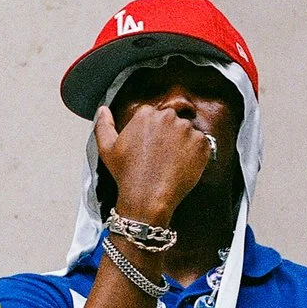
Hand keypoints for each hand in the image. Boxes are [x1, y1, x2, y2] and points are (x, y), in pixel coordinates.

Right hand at [94, 99, 213, 227]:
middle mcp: (167, 117)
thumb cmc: (126, 174)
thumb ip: (103, 125)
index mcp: (146, 114)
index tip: (150, 148)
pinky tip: (183, 166)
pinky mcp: (201, 143)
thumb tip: (103, 110)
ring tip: (171, 163)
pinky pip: (203, 143)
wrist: (146, 197)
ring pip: (187, 132)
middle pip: (172, 121)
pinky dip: (196, 154)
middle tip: (161, 157)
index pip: (154, 116)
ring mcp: (186, 129)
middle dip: (169, 135)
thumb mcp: (107, 149)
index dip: (152, 133)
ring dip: (183, 144)